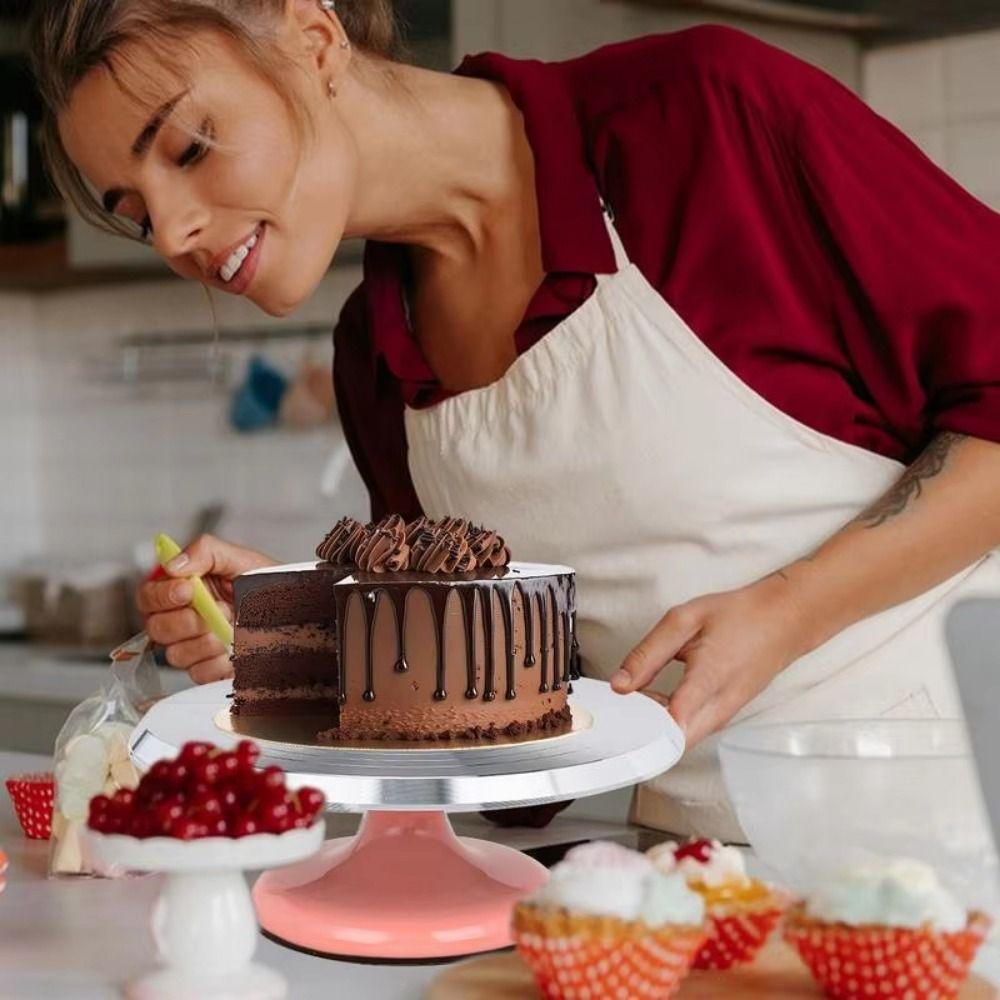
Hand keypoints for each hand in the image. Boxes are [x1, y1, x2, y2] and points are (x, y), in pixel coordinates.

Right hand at [136, 534, 278, 684]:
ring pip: (175, 654)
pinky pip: (199, 673)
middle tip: (219, 610)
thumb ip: (205, 552)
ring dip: (207, 641)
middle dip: (188, 620)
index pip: (148, 595)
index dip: (162, 595)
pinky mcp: (206, 669)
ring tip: (231, 626)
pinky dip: (219, 661)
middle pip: (156, 628)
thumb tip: (174, 564)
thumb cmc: (263, 584)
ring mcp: (191, 646)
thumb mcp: (238, 559)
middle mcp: (179, 619)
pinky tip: (233, 648)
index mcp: (180, 589)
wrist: (291, 612)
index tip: (187, 590)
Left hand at [610, 573, 813, 746]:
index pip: (670, 724)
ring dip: (655, 726)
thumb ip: (648, 653)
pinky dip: (669, 723)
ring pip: (681, 740)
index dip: (638, 724)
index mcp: (709, 678)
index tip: (618, 709)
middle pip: (672, 743)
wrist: (783, 621)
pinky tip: (659, 699)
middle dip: (642, 730)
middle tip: (625, 703)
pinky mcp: (725, 717)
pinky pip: (691, 731)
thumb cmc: (737, 616)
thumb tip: (620, 685)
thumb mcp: (684, 620)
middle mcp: (719, 706)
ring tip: (641, 696)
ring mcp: (725, 715)